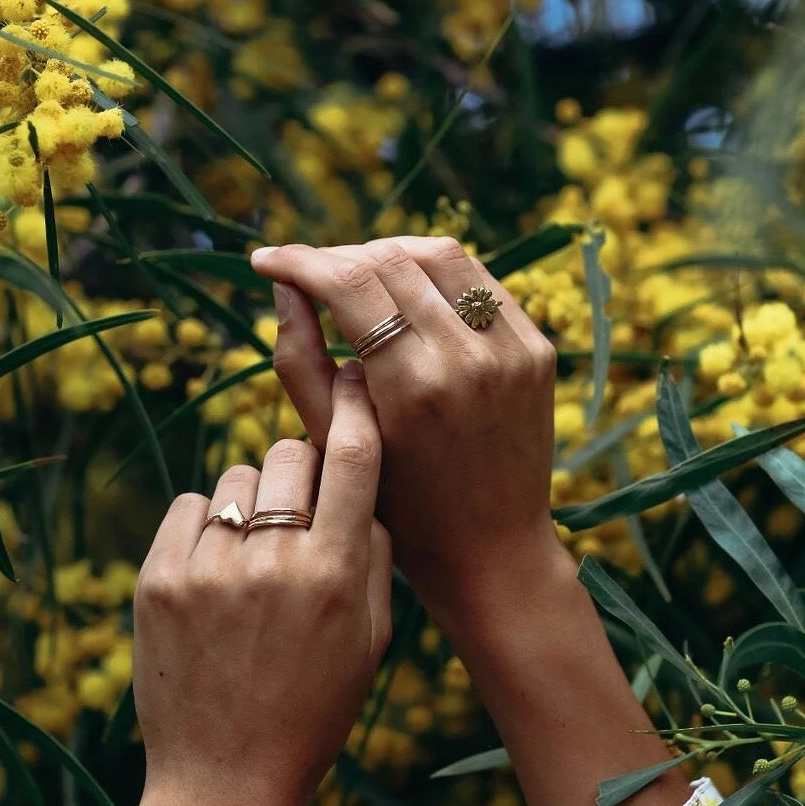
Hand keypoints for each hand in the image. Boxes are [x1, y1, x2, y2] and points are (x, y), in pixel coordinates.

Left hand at [131, 363, 390, 805]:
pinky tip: (216, 573)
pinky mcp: (157, 580)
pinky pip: (190, 507)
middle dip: (302, 471)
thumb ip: (371, 554)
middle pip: (290, 453)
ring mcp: (208, 570)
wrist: (226, 778)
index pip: (353, 458)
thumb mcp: (370, 639)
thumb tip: (360, 485)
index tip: (356, 380)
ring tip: (253, 564)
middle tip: (301, 512)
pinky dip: (206, 527)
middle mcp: (272, 563)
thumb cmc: (314, 709)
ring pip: (239, 480)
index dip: (357, 409)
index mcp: (333, 575)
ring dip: (254, 506)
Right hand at [250, 237, 561, 616]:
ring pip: (441, 256)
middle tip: (307, 274)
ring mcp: (513, 350)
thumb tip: (283, 291)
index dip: (300, 261)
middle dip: (338, 256)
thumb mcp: (335, 446)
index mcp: (414, 387)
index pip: (350, 283)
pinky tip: (407, 294)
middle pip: (392, 260)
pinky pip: (482, 282)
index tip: (266, 260)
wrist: (493, 552)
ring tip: (355, 277)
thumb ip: (300, 363)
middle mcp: (469, 359)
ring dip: (389, 253)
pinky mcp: (538, 350)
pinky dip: (436, 275)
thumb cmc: (400, 510)